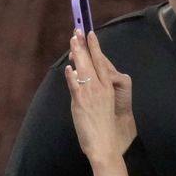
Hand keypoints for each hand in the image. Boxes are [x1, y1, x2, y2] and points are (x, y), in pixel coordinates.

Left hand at [64, 30, 135, 163]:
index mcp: (107, 88)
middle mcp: (100, 88)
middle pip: (91, 61)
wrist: (105, 144)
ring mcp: (91, 95)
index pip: (101, 62)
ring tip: (72, 41)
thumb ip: (90, 90)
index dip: (95, 47)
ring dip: (77, 54)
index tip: (90, 33)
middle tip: (77, 30)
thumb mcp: (99, 105)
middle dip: (83, 45)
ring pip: (83, 70)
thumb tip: (78, 78)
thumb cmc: (101, 127)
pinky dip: (71, 77)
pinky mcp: (81, 103)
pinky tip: (68, 68)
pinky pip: (75, 87)